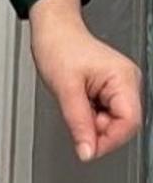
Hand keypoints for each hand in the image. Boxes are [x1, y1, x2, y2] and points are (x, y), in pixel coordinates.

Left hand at [29, 0, 142, 161]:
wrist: (53, 31)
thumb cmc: (59, 47)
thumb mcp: (65, 89)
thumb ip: (78, 122)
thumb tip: (87, 151)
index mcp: (123, 78)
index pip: (129, 123)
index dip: (109, 140)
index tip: (88, 148)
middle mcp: (127, 83)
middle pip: (122, 125)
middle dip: (98, 130)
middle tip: (77, 116)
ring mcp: (120, 87)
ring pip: (112, 123)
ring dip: (92, 123)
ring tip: (76, 102)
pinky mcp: (110, 91)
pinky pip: (104, 115)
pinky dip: (89, 116)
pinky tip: (80, 102)